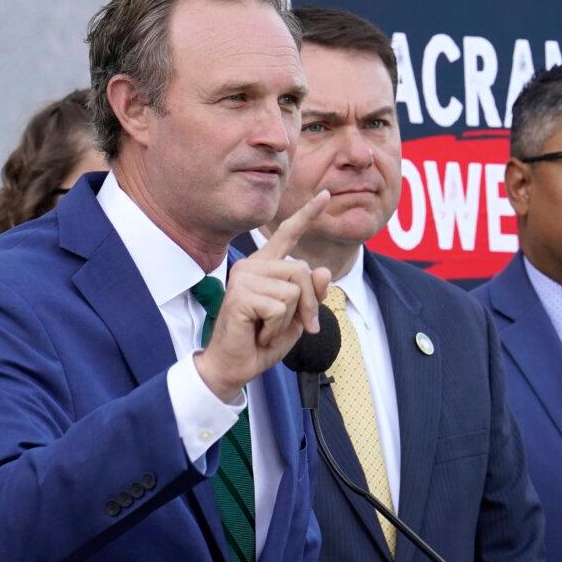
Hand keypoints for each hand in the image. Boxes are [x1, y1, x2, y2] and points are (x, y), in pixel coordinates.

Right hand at [194, 191, 331, 400]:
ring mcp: (244, 278)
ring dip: (288, 320)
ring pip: (293, 290)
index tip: (326, 196)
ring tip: (266, 328)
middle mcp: (252, 265)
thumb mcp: (297, 317)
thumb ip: (311, 294)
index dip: (307, 215)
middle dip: (309, 304)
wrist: (235, 366)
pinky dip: (276, 327)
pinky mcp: (240, 294)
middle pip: (302, 270)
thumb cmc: (262, 340)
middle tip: (295, 326)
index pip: (288, 235)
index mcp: (265, 266)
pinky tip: (258, 333)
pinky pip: (280, 307)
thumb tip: (324, 271)